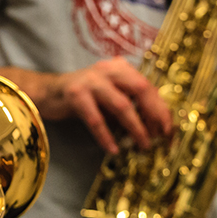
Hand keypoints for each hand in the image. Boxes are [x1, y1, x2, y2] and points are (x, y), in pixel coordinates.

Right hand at [43, 57, 171, 153]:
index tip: (169, 130)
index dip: (161, 108)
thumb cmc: (84, 97)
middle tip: (161, 136)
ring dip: (136, 127)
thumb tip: (154, 128)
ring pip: (122, 105)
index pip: (148, 86)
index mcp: (120, 68)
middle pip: (140, 89)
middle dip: (154, 114)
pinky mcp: (75, 95)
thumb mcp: (110, 95)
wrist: (48, 92)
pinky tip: (113, 149)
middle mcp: (108, 70)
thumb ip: (129, 105)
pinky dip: (106, 136)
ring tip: (143, 145)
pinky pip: (95, 119)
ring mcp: (91, 81)